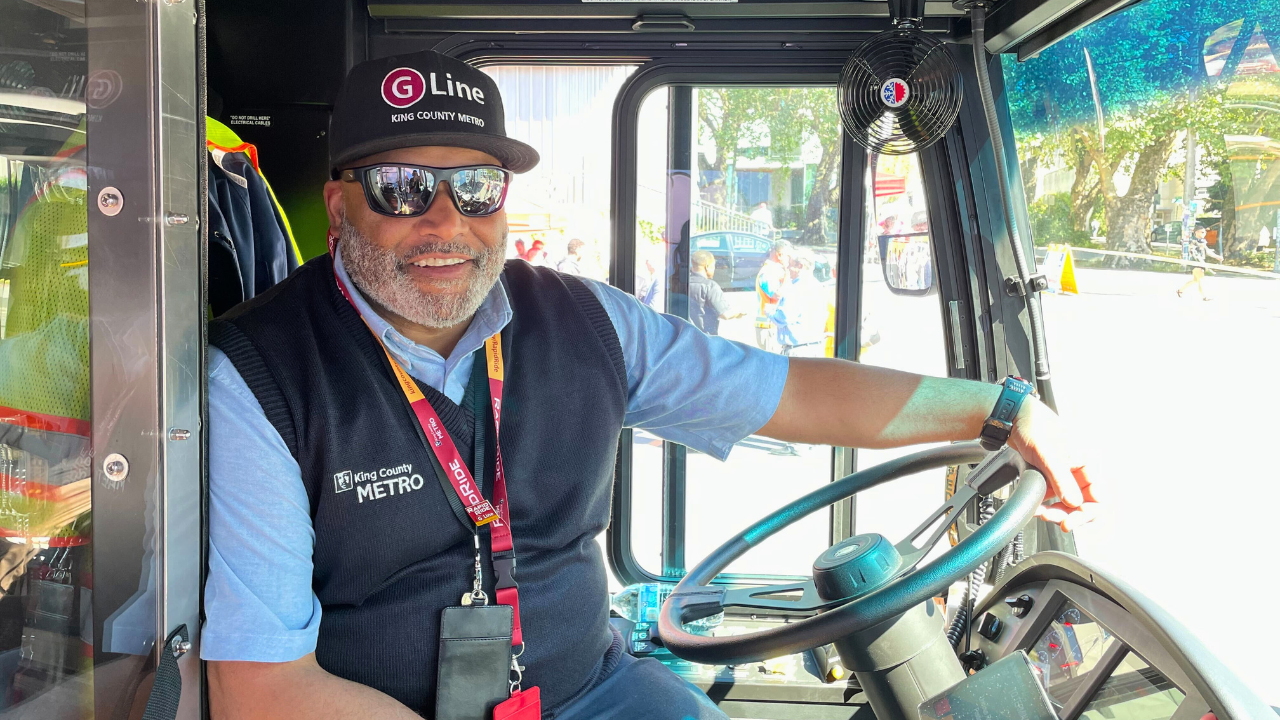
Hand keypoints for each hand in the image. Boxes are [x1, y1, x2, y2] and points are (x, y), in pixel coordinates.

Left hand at [1006, 399, 1098, 531]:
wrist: (1013, 418)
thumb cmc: (1033, 427)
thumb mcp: (1047, 455)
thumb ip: (1062, 480)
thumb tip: (1074, 502)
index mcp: (1087, 461)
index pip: (1098, 497)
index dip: (1085, 514)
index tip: (1067, 523)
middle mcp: (1079, 469)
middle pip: (1083, 503)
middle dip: (1066, 514)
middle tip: (1049, 518)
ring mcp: (1066, 473)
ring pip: (1068, 502)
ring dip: (1055, 510)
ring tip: (1039, 511)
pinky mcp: (1052, 475)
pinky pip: (1055, 496)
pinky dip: (1046, 503)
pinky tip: (1036, 505)